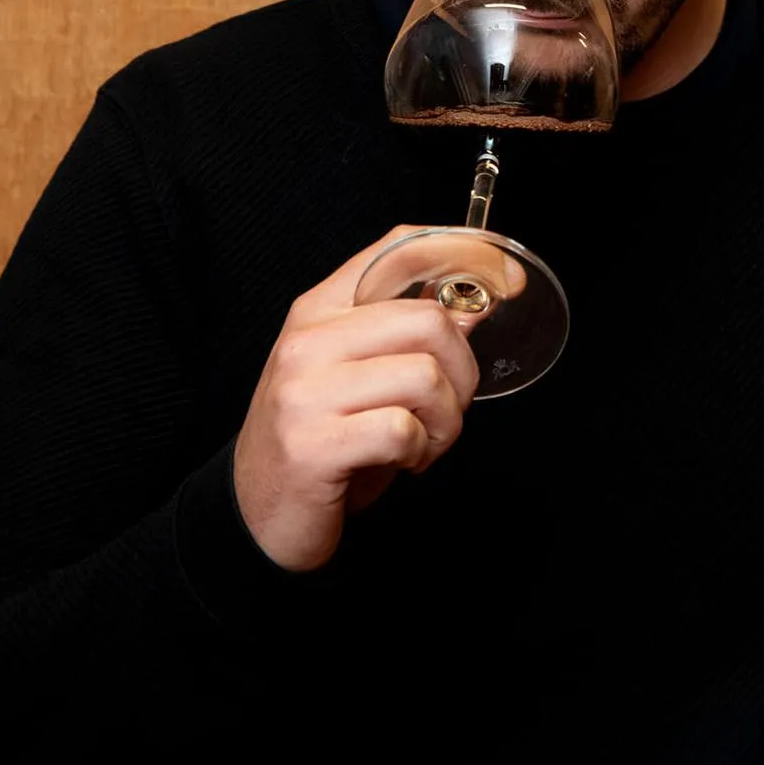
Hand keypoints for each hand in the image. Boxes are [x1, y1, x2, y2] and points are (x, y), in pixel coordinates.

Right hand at [233, 226, 482, 572]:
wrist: (255, 515)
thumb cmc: (321, 438)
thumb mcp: (360, 373)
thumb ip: (407, 336)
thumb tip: (476, 308)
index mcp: (320, 309)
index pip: (399, 249)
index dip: (465, 254)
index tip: (508, 278)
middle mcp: (309, 340)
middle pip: (429, 320)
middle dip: (462, 371)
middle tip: (449, 408)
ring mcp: (306, 391)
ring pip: (425, 377)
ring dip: (445, 421)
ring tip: (424, 441)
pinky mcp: (313, 445)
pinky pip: (403, 430)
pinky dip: (419, 451)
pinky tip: (401, 462)